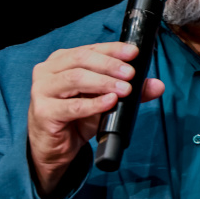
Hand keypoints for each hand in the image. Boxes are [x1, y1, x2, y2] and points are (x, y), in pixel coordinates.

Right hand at [28, 42, 164, 197]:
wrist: (54, 149)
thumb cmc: (75, 120)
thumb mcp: (104, 101)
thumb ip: (128, 91)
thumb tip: (157, 85)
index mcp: (61, 60)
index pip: (90, 49)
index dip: (113, 49)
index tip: (133, 53)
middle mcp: (48, 71)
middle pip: (82, 59)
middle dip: (110, 65)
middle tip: (130, 74)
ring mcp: (42, 90)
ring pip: (76, 78)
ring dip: (104, 82)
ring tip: (124, 89)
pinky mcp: (43, 112)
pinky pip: (72, 106)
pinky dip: (94, 103)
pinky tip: (109, 102)